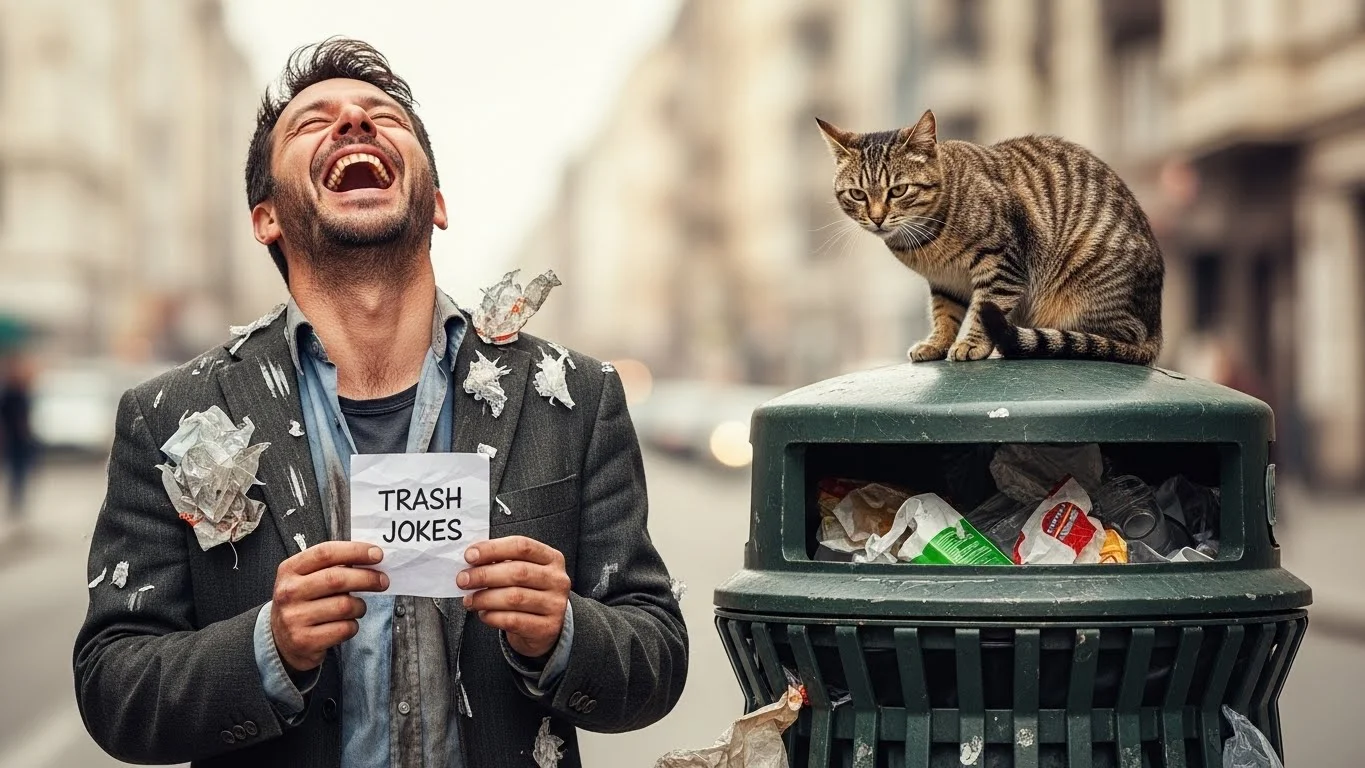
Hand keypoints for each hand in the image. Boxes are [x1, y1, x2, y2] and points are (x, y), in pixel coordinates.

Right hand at [271, 541, 388, 672]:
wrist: (281, 641)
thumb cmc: (304, 602)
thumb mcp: (307, 578)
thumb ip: (332, 566)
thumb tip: (372, 557)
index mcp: (289, 570)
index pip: (325, 553)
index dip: (355, 551)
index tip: (377, 554)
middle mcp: (288, 592)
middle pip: (337, 578)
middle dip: (367, 578)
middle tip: (383, 581)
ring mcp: (294, 618)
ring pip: (344, 606)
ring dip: (360, 606)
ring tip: (358, 607)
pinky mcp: (304, 640)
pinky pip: (344, 629)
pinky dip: (352, 626)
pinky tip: (346, 624)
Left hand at [459, 536, 570, 658]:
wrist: (545, 626)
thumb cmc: (528, 592)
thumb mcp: (522, 571)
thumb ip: (501, 562)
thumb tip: (471, 560)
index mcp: (552, 558)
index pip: (522, 546)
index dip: (493, 549)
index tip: (469, 555)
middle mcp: (557, 579)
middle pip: (518, 572)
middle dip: (484, 575)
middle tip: (463, 580)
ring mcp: (555, 605)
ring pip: (514, 598)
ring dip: (485, 598)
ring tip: (469, 599)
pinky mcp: (547, 627)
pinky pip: (514, 620)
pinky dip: (493, 616)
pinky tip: (483, 614)